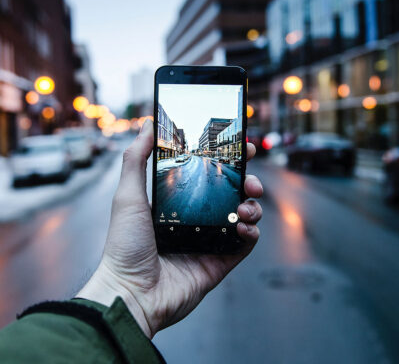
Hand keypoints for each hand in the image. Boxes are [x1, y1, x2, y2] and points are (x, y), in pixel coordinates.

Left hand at [77, 119, 262, 337]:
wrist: (131, 293)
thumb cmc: (125, 245)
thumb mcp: (128, 196)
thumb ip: (136, 159)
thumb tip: (146, 126)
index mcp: (180, 201)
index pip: (210, 175)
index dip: (228, 161)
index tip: (241, 149)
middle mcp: (197, 218)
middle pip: (232, 193)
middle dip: (248, 182)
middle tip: (250, 180)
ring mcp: (210, 239)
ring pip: (244, 215)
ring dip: (252, 206)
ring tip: (245, 207)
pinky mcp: (220, 260)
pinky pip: (246, 243)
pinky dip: (251, 232)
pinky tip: (243, 227)